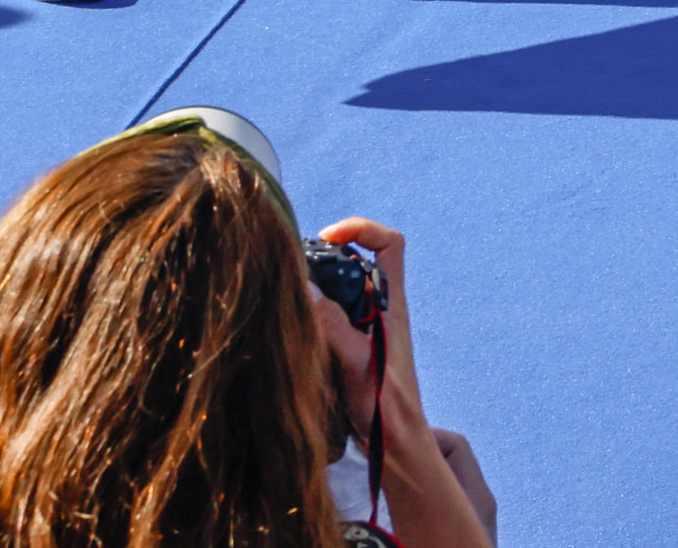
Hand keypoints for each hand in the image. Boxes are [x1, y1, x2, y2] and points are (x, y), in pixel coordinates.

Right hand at [303, 213, 420, 410]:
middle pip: (354, 264)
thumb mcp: (358, 363)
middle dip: (324, 260)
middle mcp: (378, 311)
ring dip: (313, 291)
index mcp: (391, 305)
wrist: (393, 447)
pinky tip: (288, 331)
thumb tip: (307, 288)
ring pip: (337, 292)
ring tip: (284, 301)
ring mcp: (363, 330)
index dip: (362, 229)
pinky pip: (327, 320)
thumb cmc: (386, 407)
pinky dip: (308, 317)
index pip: (390, 244)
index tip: (328, 237)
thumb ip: (334, 327)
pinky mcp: (349, 350)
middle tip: (291, 273)